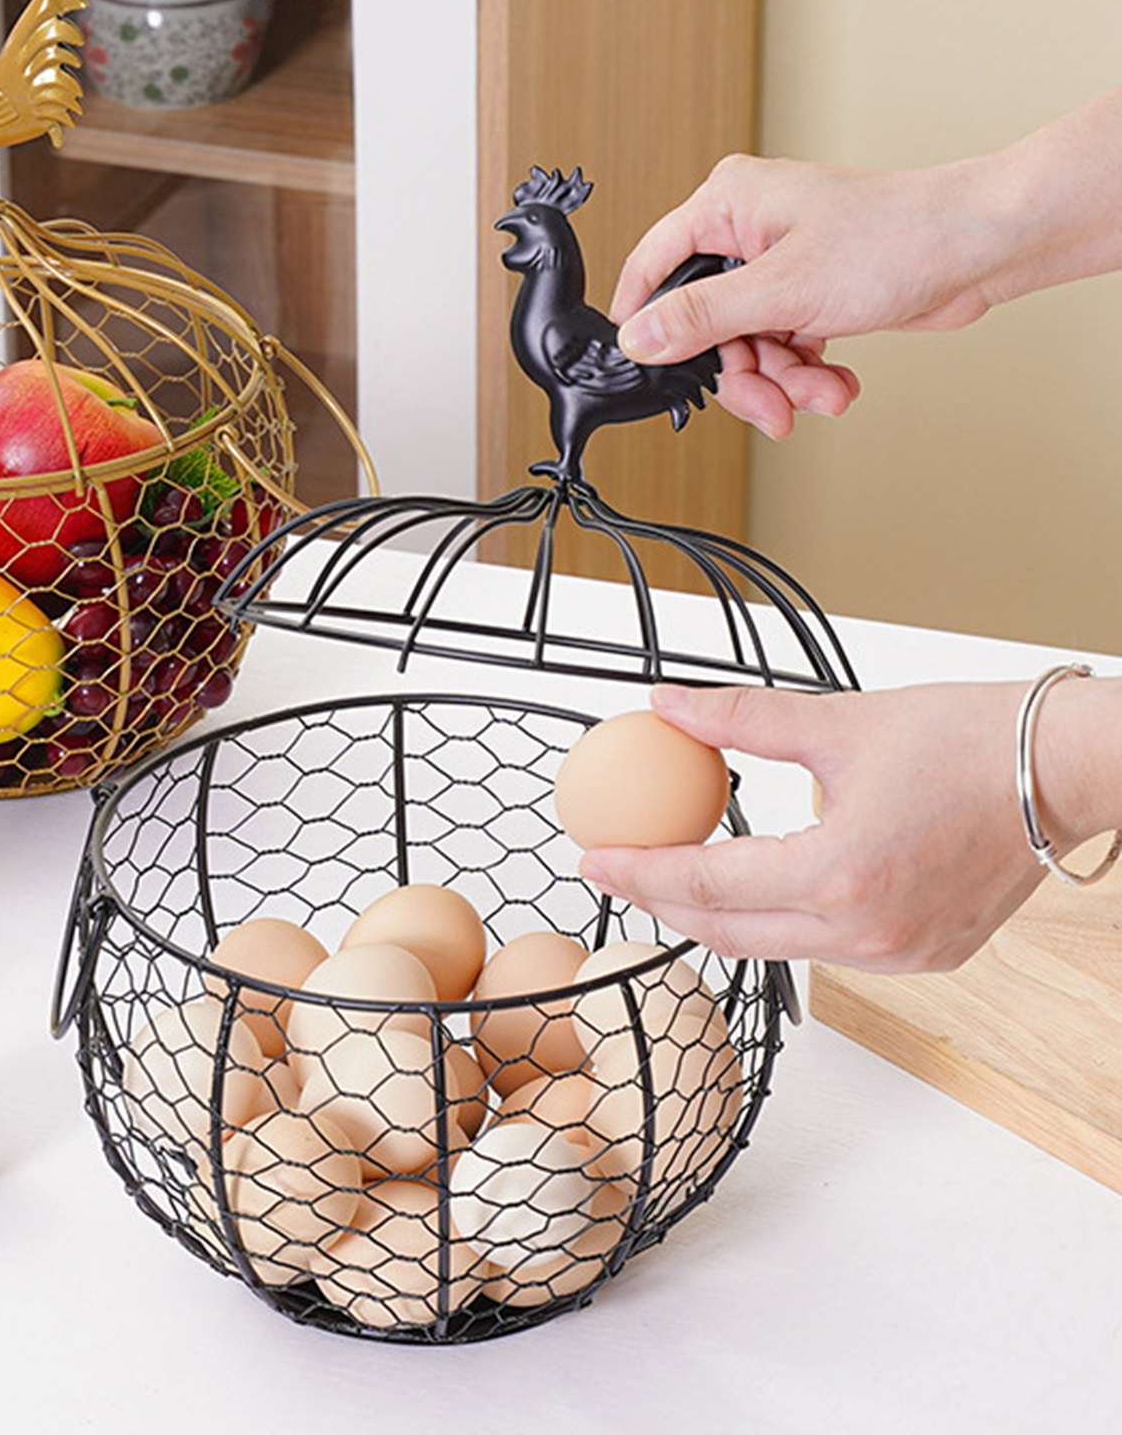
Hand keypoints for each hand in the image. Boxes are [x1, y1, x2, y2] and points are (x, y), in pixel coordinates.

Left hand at [576, 681, 1051, 971]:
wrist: (1067, 769)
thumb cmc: (969, 739)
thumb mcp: (837, 720)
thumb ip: (737, 719)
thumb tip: (664, 703)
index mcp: (838, 876)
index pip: (706, 886)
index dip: (639, 872)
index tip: (592, 858)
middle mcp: (868, 933)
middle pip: (729, 933)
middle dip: (664, 904)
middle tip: (620, 869)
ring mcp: (902, 956)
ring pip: (777, 949)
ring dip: (720, 918)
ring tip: (677, 877)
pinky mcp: (929, 957)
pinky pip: (829, 952)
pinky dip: (783, 924)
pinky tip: (759, 890)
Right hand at [609, 154, 1009, 437]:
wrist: (981, 249)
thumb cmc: (898, 238)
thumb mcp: (781, 289)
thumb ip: (701, 318)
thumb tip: (640, 338)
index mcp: (728, 204)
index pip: (655, 266)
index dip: (646, 323)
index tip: (648, 369)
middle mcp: (749, 230)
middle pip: (706, 325)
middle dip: (744, 374)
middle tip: (770, 406)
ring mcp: (782, 264)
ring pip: (748, 346)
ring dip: (784, 382)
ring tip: (821, 394)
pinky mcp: (811, 293)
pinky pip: (783, 348)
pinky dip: (808, 375)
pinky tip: (836, 383)